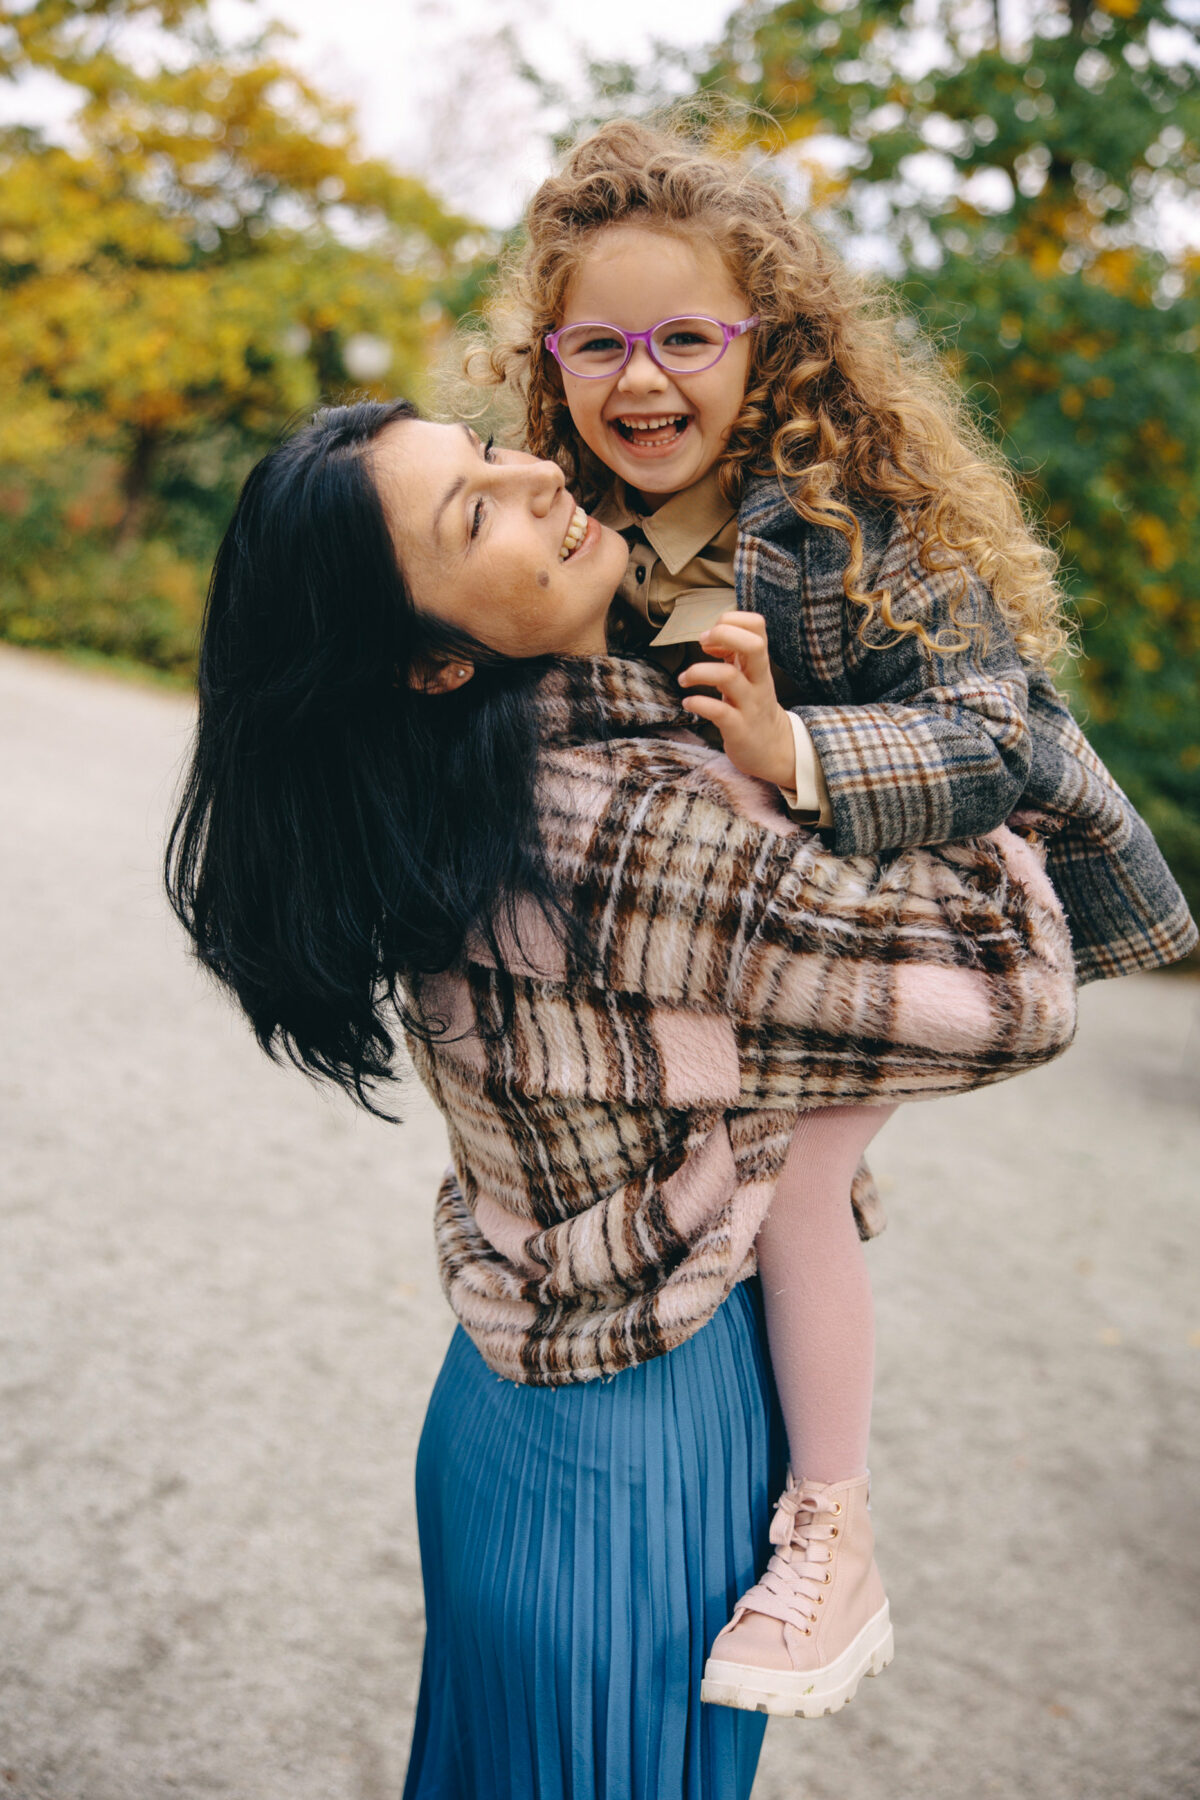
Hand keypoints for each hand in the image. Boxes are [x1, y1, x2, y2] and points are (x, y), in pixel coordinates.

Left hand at [677, 612, 796, 789]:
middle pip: (753, 645)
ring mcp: (750, 704)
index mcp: (759, 664)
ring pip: (729, 677)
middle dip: (723, 634)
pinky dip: (698, 703)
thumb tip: (708, 637)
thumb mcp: (749, 675)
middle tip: (702, 644)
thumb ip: (733, 654)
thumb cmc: (753, 706)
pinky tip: (688, 703)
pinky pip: (719, 711)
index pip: (757, 625)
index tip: (711, 638)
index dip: (731, 621)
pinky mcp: (739, 729)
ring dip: (699, 671)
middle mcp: (758, 680)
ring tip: (684, 679)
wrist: (774, 749)